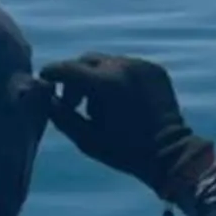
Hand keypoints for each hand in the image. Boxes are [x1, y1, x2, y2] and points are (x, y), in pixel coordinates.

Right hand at [41, 53, 215, 200]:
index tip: (45, 80)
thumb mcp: (86, 139)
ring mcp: (142, 65)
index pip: (68, 68)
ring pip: (107, 62)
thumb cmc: (124, 152)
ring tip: (100, 106)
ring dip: (96, 78)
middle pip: (86, 61)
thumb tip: (46, 97)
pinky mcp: (155, 69)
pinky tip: (120, 101)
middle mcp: (125, 67)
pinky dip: (117, 78)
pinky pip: (127, 66)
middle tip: (73, 103)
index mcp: (107, 84)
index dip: (52, 72)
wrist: (170, 154)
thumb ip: (61, 115)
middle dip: (75, 78)